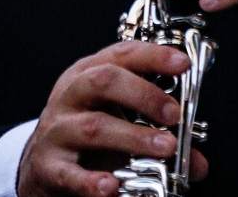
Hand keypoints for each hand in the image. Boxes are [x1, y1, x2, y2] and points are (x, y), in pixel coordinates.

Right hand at [17, 41, 208, 196]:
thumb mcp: (117, 123)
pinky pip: (70, 174)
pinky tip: (112, 187)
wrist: (40, 166)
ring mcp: (57, 130)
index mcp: (88, 75)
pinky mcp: (49, 166)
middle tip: (174, 114)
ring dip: (134, 137)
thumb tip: (197, 163)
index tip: (182, 64)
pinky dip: (92, 181)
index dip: (153, 55)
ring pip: (94, 126)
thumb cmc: (84, 136)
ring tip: (165, 149)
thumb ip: (157, 136)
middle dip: (144, 94)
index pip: (121, 54)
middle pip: (103, 81)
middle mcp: (71, 96)